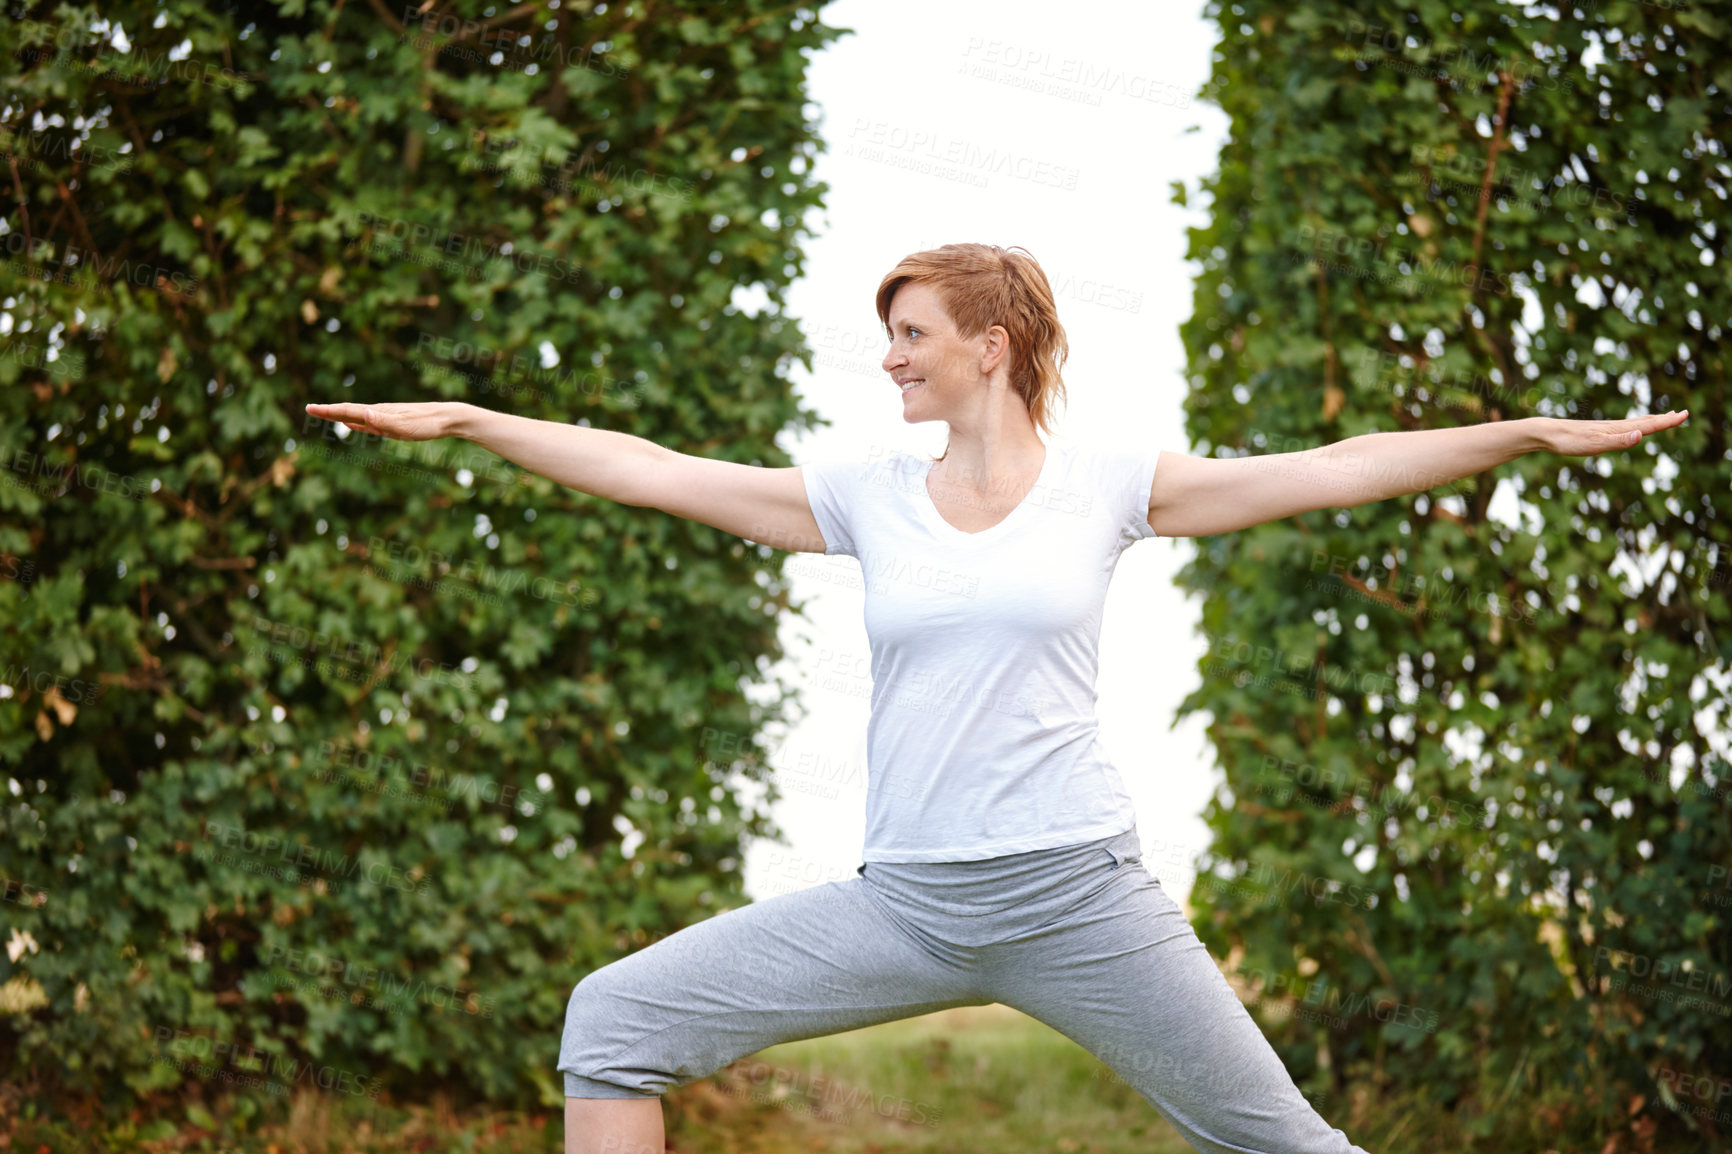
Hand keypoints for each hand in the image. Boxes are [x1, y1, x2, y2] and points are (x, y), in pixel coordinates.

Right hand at [303, 401, 459, 441]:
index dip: (327, 410)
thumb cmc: (427, 424)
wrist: (447, 418)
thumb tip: (361, 414)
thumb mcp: (404, 426)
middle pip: (348, 410)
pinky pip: (368, 422)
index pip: (347, 410)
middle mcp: (379, 412)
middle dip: (329, 411)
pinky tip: (352, 423)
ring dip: (339, 414)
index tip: (309, 407)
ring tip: (325, 414)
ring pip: (356, 415)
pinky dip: (355, 422)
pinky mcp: (392, 422)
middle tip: (309, 409)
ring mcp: (385, 416)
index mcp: (378, 412)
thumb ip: (382, 422)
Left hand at [1540, 410, 1688, 455]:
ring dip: (1650, 420)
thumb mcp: (1595, 445)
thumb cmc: (1569, 441)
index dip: (1666, 421)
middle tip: (1681, 414)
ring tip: (1662, 417)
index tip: (1684, 415)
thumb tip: (1641, 435)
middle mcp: (1614, 426)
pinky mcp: (1596, 431)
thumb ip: (1619, 442)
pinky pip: (1621, 427)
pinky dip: (1633, 425)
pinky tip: (1630, 428)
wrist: (1547, 433)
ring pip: (1633, 423)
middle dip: (1663, 419)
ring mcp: (1605, 428)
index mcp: (1617, 429)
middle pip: (1644, 421)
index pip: (1648, 425)